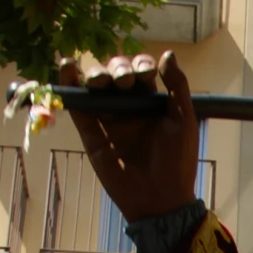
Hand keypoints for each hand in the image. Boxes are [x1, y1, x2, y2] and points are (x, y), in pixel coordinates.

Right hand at [57, 49, 199, 224]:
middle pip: (115, 75)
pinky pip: (78, 107)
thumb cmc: (177, 161)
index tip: (145, 74)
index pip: (140, 73)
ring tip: (102, 80)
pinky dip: (70, 85)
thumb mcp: (184, 120)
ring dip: (96, 74)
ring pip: (96, 87)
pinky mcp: (91, 134)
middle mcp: (128, 109)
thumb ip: (177, 86)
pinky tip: (68, 67)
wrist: (160, 198)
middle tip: (124, 82)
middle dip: (118, 69)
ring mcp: (108, 120)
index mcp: (151, 104)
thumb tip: (168, 53)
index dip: (140, 66)